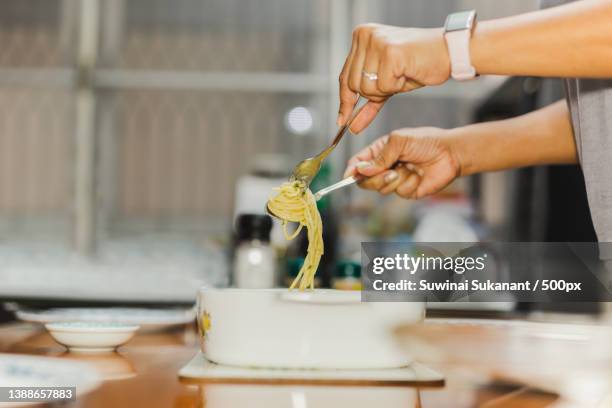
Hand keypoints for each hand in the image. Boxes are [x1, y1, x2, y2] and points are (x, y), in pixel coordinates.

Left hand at [338, 24, 450, 133]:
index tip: (342, 121)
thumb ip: (368, 101)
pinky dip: (397, 86)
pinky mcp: (390, 53)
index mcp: (361, 36)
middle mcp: (365, 35)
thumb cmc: (419, 65)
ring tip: (402, 74)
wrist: (448, 52)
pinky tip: (407, 72)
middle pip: (353, 85)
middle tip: (394, 82)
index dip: (345, 101)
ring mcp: (376, 42)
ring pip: (367, 88)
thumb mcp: (387, 83)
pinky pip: (384, 86)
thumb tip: (349, 125)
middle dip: (373, 94)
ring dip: (387, 89)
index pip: (344, 77)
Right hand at [344, 127, 460, 198]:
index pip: (358, 163)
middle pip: (365, 181)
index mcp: (379, 152)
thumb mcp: (399, 141)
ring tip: (409, 169)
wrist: (450, 153)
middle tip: (389, 172)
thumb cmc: (426, 141)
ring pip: (381, 188)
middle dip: (375, 178)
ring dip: (395, 179)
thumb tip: (362, 170)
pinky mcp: (407, 190)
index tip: (349, 175)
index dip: (352, 170)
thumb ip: (380, 157)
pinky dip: (409, 183)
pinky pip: (399, 192)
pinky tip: (419, 175)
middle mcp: (384, 167)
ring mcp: (395, 180)